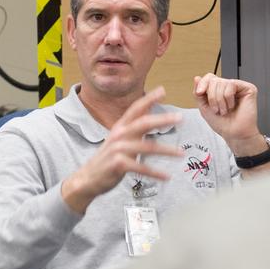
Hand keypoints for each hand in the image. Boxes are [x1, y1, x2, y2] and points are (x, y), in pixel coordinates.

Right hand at [61, 87, 181, 213]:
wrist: (88, 178)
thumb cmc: (108, 157)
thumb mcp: (119, 137)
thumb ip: (134, 123)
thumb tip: (148, 107)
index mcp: (120, 127)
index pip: (135, 109)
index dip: (148, 98)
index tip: (162, 90)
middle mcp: (119, 135)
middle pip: (143, 123)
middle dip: (162, 119)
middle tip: (180, 117)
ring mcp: (118, 149)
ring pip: (147, 147)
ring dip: (166, 150)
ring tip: (181, 153)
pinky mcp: (119, 165)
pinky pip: (141, 168)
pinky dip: (155, 173)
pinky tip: (167, 176)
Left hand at [192, 74, 264, 156]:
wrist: (234, 134)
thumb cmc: (222, 123)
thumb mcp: (204, 107)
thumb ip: (198, 93)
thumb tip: (197, 78)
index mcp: (219, 90)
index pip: (210, 77)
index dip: (203, 84)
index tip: (199, 93)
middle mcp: (229, 87)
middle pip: (214, 80)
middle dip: (212, 97)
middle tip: (217, 110)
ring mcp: (239, 87)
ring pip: (222, 83)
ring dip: (220, 100)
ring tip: (225, 110)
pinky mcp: (248, 89)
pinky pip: (232, 84)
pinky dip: (228, 98)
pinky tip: (232, 106)